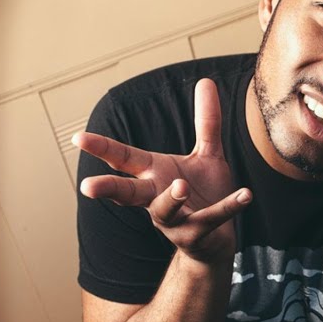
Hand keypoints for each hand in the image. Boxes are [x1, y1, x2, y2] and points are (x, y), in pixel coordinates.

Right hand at [74, 78, 251, 264]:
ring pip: (164, 210)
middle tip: (87, 187)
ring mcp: (175, 220)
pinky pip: (212, 218)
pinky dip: (228, 206)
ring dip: (170, 199)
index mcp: (154, 175)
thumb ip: (206, 121)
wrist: (217, 240)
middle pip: (127, 193)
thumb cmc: (203, 194)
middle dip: (108, 189)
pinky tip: (245, 195)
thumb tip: (205, 81)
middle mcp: (156, 198)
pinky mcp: (198, 233)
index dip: (101, 148)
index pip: (123, 158)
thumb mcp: (206, 154)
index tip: (77, 138)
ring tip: (179, 185)